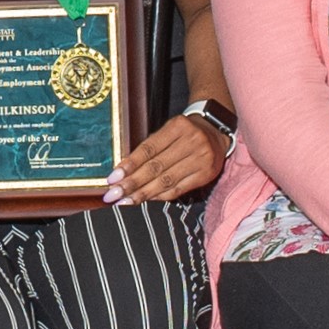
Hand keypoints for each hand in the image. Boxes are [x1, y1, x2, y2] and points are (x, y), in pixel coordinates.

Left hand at [107, 109, 227, 206]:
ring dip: (143, 193)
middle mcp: (191, 142)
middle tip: (113, 194)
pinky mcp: (206, 174)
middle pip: (156, 166)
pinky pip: (179, 189)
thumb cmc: (185, 132)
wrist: (216, 132)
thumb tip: (123, 170)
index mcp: (177, 127)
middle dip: (132, 183)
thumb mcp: (169, 130)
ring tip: (125, 201)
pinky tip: (146, 201)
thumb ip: (150, 147)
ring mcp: (201, 159)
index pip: (148, 149)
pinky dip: (160, 196)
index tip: (112, 178)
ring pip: (166, 180)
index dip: (129, 164)